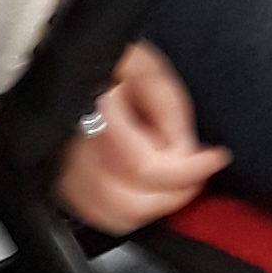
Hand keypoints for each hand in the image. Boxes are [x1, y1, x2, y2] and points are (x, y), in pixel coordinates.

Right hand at [54, 41, 229, 235]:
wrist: (56, 59)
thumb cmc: (100, 56)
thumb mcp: (142, 63)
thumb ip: (167, 105)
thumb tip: (185, 149)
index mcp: (88, 116)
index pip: (142, 166)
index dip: (187, 170)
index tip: (215, 158)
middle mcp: (68, 154)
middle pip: (128, 203)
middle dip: (174, 192)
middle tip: (198, 170)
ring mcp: (61, 174)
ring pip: (114, 216)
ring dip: (154, 204)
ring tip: (175, 176)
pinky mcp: (61, 184)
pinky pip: (99, 215)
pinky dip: (131, 210)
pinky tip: (148, 186)